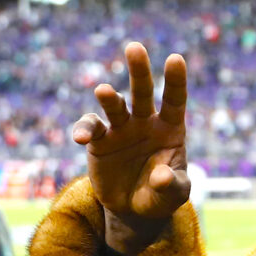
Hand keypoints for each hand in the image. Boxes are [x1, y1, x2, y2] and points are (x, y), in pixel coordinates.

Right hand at [73, 43, 190, 252]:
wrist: (134, 209)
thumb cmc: (161, 196)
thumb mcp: (173, 196)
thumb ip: (172, 185)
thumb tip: (161, 176)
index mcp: (170, 128)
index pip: (174, 100)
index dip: (175, 80)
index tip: (175, 58)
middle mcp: (145, 122)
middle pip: (142, 91)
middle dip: (139, 70)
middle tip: (134, 47)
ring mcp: (120, 129)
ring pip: (114, 105)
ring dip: (109, 97)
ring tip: (104, 91)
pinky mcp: (99, 141)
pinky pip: (90, 129)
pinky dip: (84, 129)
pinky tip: (80, 138)